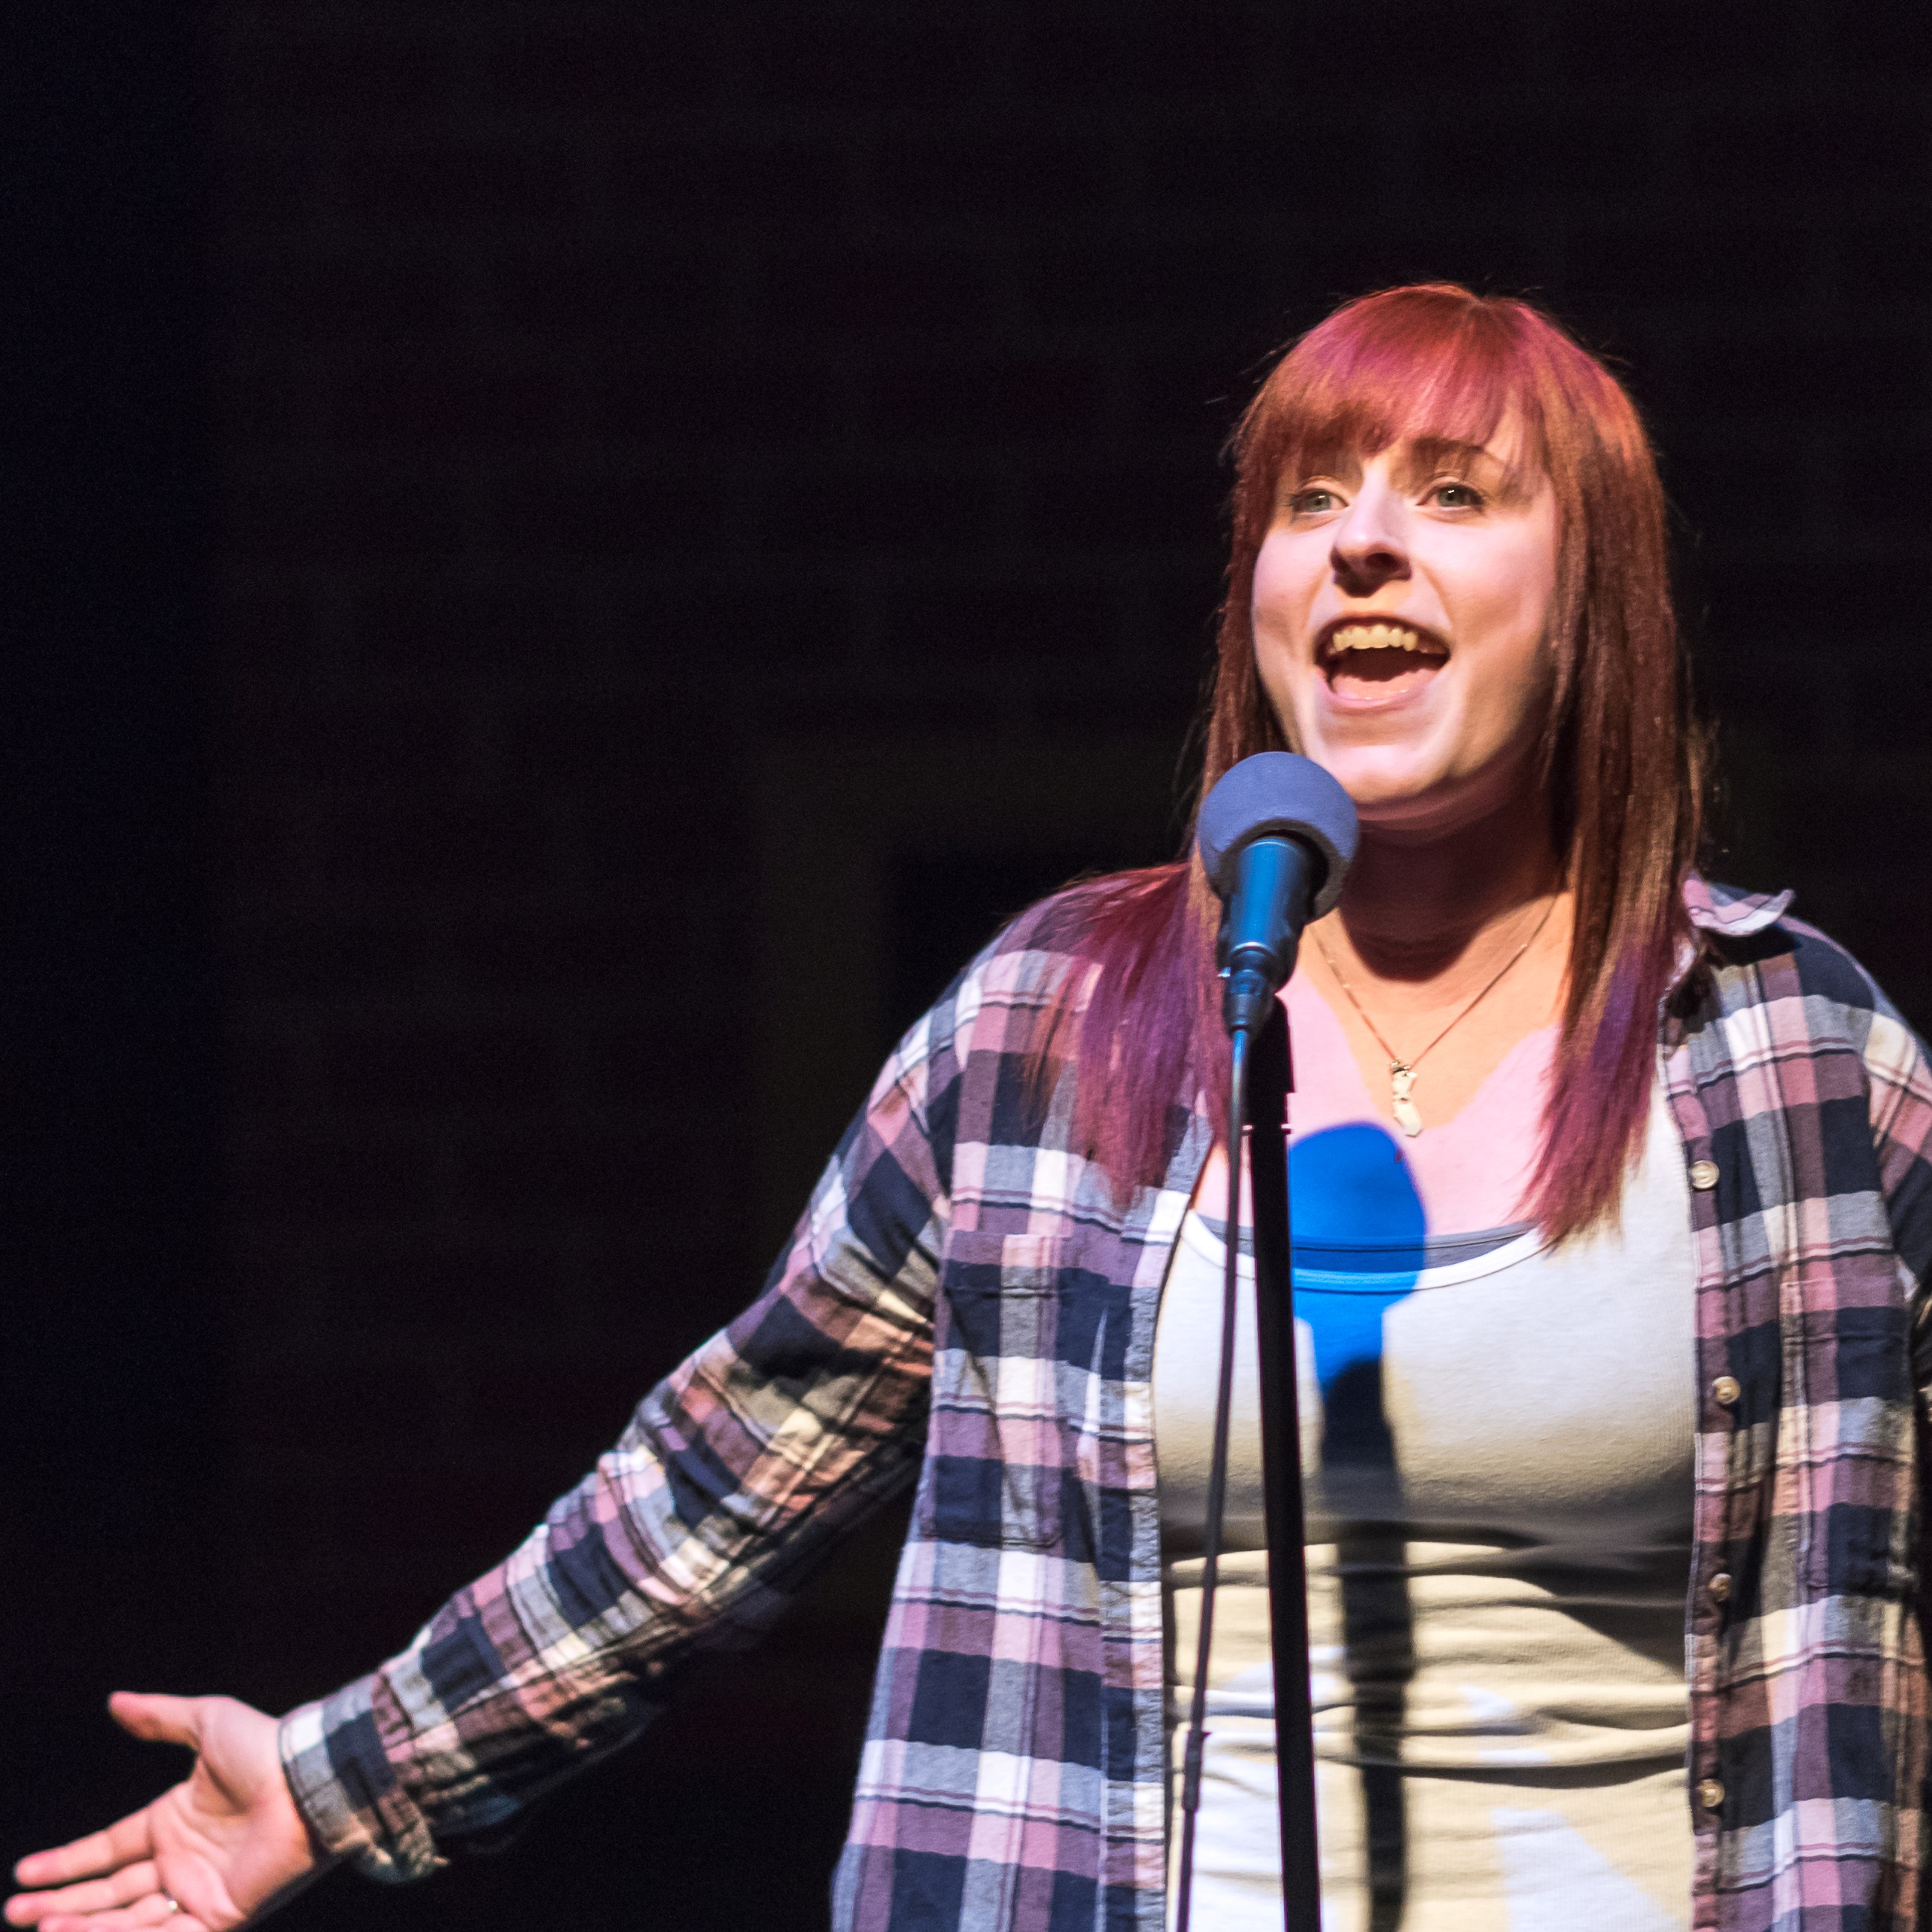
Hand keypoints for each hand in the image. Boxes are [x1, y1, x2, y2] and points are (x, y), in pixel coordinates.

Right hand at [7, 1694, 328, 1930]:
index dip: (65, 1863)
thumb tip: (115, 1701)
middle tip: (13, 1914)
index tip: (23, 1874)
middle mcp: (180, 1861)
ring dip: (81, 1926)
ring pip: (126, 1921)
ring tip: (39, 1926)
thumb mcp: (208, 1721)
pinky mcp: (218, 1915)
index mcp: (173, 1822)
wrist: (310, 1779)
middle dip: (60, 1905)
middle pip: (108, 1892)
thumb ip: (161, 1716)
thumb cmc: (266, 1747)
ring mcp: (198, 1891)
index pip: (107, 1850)